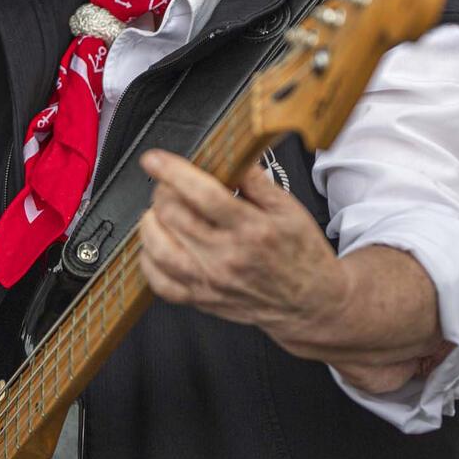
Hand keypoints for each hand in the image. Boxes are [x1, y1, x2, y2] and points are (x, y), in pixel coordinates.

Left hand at [136, 150, 344, 338]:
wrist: (310, 302)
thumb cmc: (301, 255)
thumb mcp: (290, 209)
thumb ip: (257, 181)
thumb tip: (230, 156)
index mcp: (251, 229)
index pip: (202, 194)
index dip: (172, 171)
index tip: (155, 158)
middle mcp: (226, 258)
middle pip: (173, 216)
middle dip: (162, 190)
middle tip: (168, 183)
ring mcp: (211, 282)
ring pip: (158, 249)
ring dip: (150, 222)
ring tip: (160, 210)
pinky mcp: (202, 299)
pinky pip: (160, 283)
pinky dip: (148, 259)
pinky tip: (156, 244)